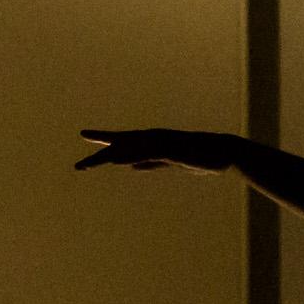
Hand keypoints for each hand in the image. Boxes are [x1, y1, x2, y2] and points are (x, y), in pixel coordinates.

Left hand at [75, 127, 244, 174]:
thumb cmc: (200, 157)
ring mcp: (162, 144)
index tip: (85, 137)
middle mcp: (154, 139)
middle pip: (121, 145)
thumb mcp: (169, 163)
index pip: (123, 141)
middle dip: (99, 152)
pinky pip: (147, 155)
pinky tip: (117, 161)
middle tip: (78, 165)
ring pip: (130, 150)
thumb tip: (130, 166)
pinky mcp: (172, 151)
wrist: (224, 153)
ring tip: (88, 165)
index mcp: (152, 143)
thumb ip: (149, 162)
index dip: (103, 140)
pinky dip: (131, 157)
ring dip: (109, 157)